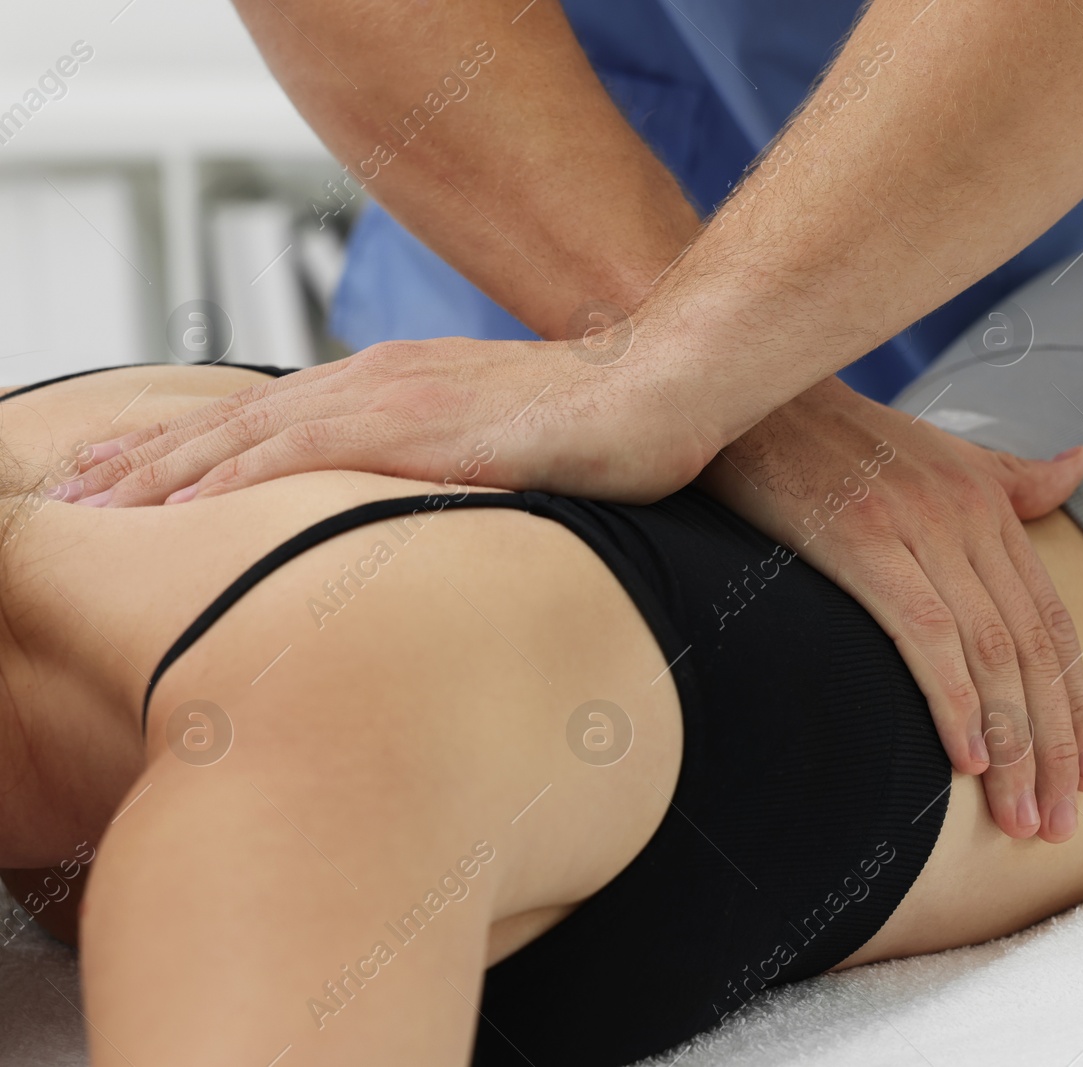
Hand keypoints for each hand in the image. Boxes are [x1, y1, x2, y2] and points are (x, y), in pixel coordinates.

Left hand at [56, 338, 717, 506]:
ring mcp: (393, 397)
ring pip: (247, 434)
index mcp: (402, 387)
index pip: (279, 421)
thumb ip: (465, 472)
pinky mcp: (413, 425)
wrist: (663, 386)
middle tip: (83, 490)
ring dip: (164, 470)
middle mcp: (381, 381)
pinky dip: (226, 479)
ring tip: (95, 500)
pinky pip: (298, 455)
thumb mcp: (516, 449)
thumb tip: (448, 521)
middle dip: (155, 458)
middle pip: (241, 422)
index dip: (203, 451)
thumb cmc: (607, 427)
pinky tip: (178, 507)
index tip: (147, 482)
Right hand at [694, 376, 1082, 841]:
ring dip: (1013, 746)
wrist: (749, 391)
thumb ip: (1011, 477)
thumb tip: (1079, 466)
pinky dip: (953, 700)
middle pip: (1030, 651)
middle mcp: (969, 517)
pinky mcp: (864, 541)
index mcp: (990, 506)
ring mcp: (919, 528)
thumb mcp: (940, 451)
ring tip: (1023, 817)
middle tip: (1062, 821)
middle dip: (1055, 745)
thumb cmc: (836, 436)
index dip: (1078, 704)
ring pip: (988, 653)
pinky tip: (966, 760)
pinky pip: (925, 634)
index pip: (1052, 624)